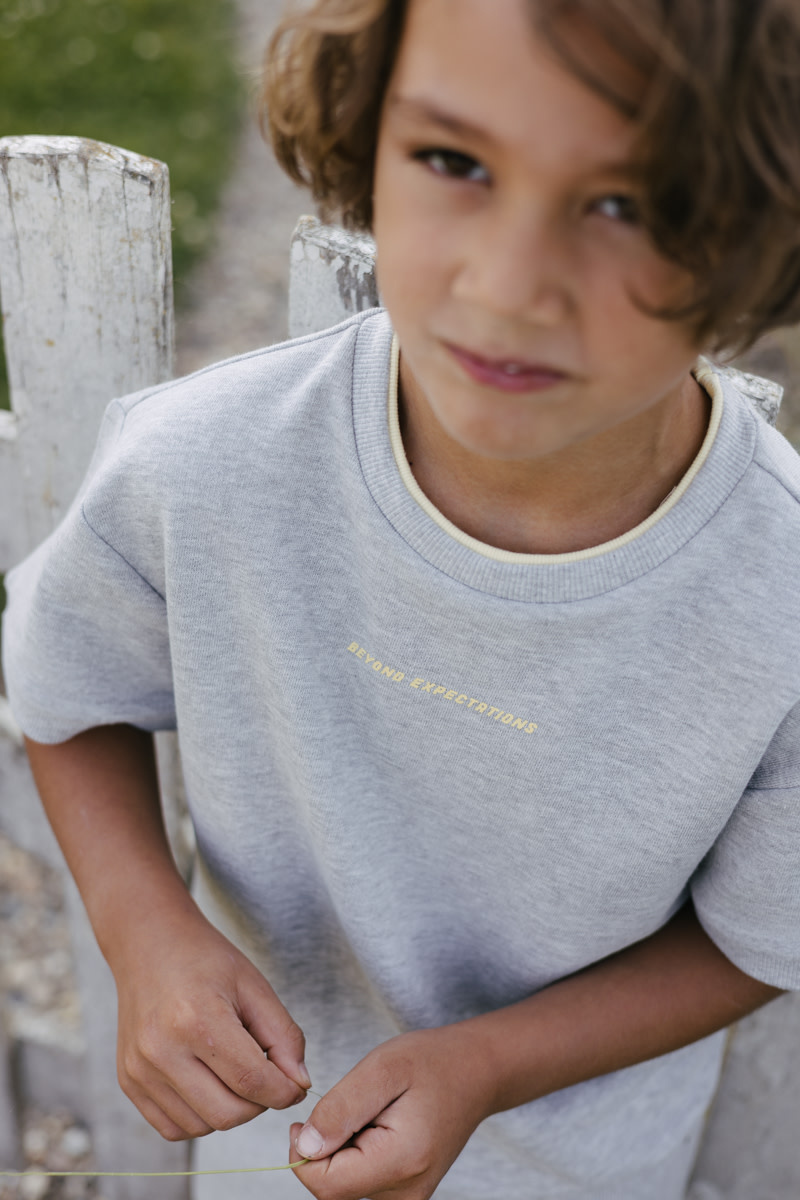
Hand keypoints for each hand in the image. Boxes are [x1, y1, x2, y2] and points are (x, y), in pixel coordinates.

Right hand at [113, 908, 310, 1140]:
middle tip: (266, 1077)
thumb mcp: (254, 986)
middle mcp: (161, 1049)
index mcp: (197, 1019)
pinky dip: (199, 1117)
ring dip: (229, 1111)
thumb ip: (284, 1036)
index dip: (284, 1091)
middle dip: (258, 1104)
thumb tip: (299, 1085)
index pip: (252, 1080)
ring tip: (233, 1073)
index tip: (295, 1087)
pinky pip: (173, 1127)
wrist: (149, 945)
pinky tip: (208, 1085)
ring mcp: (139, 1070)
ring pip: (201, 1126)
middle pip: (227, 1113)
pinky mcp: (128, 1083)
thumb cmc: (204, 960)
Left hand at [288, 1026, 493, 1199]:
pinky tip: (375, 1128)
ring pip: (344, 1187)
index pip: (326, 1185)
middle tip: (349, 1108)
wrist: (476, 1073)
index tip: (308, 1118)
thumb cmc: (432, 1062)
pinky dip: (355, 1156)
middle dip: (325, 1149)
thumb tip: (306, 1146)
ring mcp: (410, 1198)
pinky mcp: (406, 1193)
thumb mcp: (382, 1068)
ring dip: (341, 1151)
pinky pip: (361, 1183)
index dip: (303, 1153)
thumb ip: (341, 1108)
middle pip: (332, 1189)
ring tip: (369, 1115)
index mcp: (402, 1161)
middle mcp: (407, 1193)